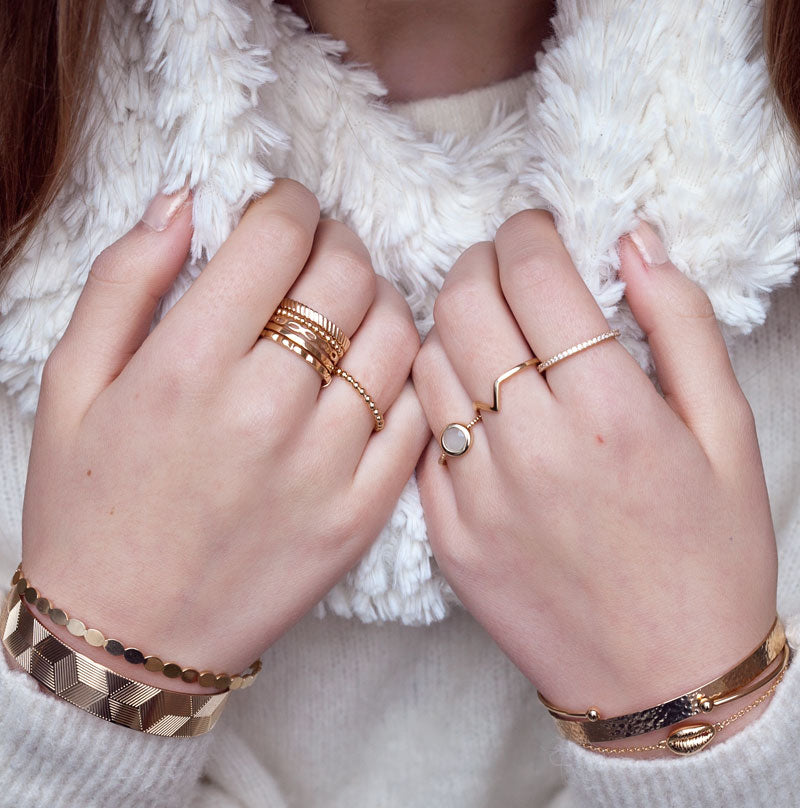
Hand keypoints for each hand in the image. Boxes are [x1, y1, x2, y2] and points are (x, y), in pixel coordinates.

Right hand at [20, 179, 426, 691]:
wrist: (128, 635)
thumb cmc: (90, 507)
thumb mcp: (72, 384)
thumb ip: (124, 281)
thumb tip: (183, 202)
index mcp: (189, 366)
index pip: (277, 239)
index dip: (290, 205)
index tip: (285, 210)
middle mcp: (266, 410)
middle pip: (346, 276)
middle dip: (337, 242)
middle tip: (319, 253)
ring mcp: (325, 467)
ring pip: (395, 338)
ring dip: (379, 301)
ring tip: (350, 308)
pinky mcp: (361, 513)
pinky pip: (414, 416)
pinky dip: (404, 376)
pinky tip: (373, 372)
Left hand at [412, 211, 777, 748]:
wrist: (665, 679)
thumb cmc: (710, 555)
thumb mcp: (728, 432)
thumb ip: (682, 325)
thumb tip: (635, 243)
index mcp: (611, 413)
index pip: (534, 278)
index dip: (526, 235)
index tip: (533, 231)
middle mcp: (535, 449)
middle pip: (465, 307)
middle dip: (478, 264)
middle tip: (502, 267)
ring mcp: (479, 496)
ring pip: (427, 365)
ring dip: (449, 327)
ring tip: (484, 330)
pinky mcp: (449, 536)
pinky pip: (418, 437)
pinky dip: (436, 399)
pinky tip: (470, 400)